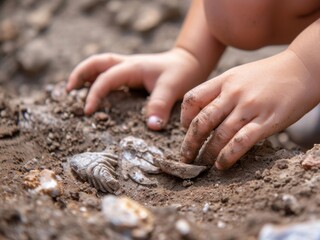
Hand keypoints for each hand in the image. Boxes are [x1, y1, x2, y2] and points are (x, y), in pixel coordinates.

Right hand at [67, 48, 203, 129]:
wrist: (190, 62)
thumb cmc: (181, 73)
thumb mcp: (172, 89)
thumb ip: (160, 106)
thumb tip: (151, 127)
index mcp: (132, 67)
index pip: (106, 78)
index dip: (94, 94)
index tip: (88, 112)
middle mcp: (127, 64)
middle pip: (96, 63)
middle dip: (79, 74)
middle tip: (67, 91)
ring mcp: (128, 68)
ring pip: (100, 65)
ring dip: (85, 75)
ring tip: (72, 91)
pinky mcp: (131, 74)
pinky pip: (109, 74)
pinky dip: (97, 80)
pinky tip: (94, 93)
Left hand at [180, 51, 319, 169]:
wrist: (305, 67)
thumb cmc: (273, 74)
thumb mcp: (243, 74)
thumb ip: (225, 90)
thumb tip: (209, 112)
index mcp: (225, 80)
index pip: (193, 99)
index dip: (184, 118)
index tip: (185, 130)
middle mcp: (234, 92)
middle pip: (201, 121)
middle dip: (189, 143)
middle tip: (186, 157)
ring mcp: (250, 107)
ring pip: (219, 135)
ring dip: (207, 153)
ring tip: (203, 165)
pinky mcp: (268, 121)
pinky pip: (241, 142)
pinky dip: (227, 156)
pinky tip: (222, 164)